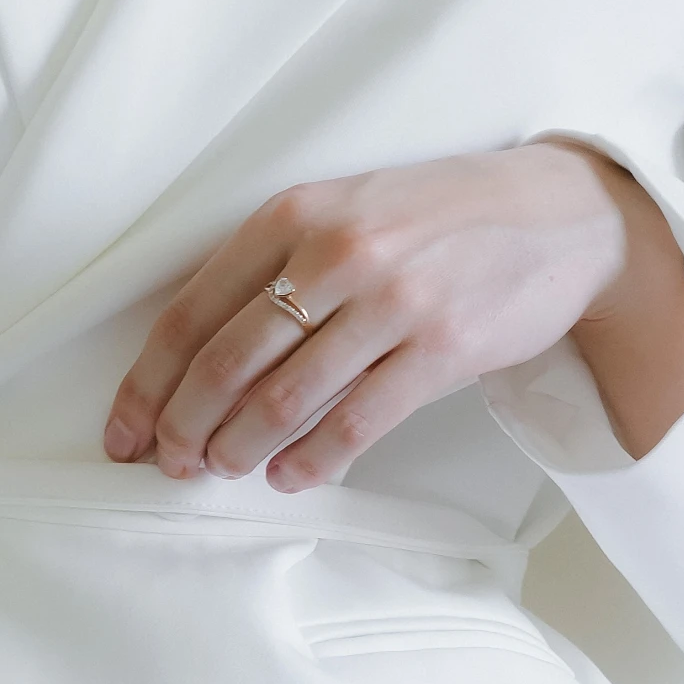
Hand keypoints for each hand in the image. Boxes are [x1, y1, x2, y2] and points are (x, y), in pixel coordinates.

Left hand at [103, 142, 683, 488]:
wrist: (558, 214)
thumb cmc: (437, 214)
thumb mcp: (346, 207)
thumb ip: (279, 262)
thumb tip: (204, 356)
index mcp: (294, 211)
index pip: (195, 306)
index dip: (150, 379)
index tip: (125, 426)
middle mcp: (336, 251)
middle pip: (229, 359)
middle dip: (185, 423)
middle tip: (169, 462)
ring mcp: (391, 301)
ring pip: (286, 396)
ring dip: (240, 447)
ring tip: (220, 470)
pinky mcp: (441, 347)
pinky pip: (358, 420)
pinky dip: (313, 458)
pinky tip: (290, 475)